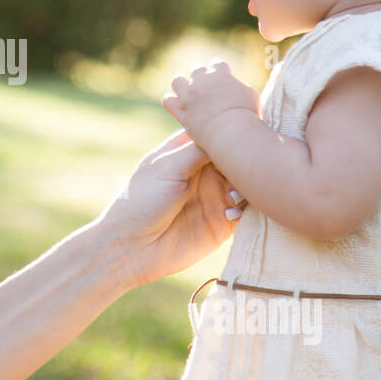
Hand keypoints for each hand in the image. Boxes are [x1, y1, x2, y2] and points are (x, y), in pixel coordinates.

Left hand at [97, 129, 245, 288]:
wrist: (132, 248)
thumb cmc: (141, 201)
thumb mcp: (167, 167)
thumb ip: (198, 150)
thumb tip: (230, 131)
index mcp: (187, 151)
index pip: (217, 132)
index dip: (231, 131)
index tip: (240, 134)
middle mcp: (205, 170)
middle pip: (237, 157)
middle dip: (243, 161)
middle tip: (242, 169)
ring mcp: (216, 195)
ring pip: (247, 183)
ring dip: (246, 187)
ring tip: (231, 196)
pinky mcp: (224, 221)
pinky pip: (247, 210)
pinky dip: (245, 208)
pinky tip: (228, 214)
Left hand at [161, 60, 259, 147]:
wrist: (231, 130)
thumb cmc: (247, 115)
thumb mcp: (251, 95)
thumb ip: (242, 87)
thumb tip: (238, 87)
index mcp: (220, 74)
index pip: (218, 64)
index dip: (220, 71)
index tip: (221, 78)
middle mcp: (202, 80)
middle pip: (197, 70)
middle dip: (201, 77)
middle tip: (205, 89)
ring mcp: (189, 94)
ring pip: (177, 81)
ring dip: (181, 85)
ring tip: (186, 94)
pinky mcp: (180, 110)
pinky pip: (168, 101)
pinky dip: (171, 101)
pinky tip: (176, 106)